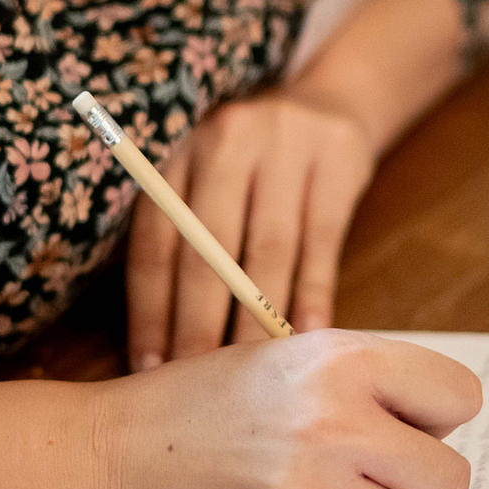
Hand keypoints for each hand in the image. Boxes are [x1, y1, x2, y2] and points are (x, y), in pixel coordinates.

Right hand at [108, 329, 481, 488]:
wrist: (118, 460)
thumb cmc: (203, 407)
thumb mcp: (290, 359)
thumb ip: (365, 382)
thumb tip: (437, 420)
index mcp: (345, 359)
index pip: (459, 396)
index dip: (437, 418)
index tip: (411, 427)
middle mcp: (339, 418)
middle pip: (449, 476)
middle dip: (421, 485)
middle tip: (379, 478)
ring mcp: (318, 486)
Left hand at [126, 90, 375, 367]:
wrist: (328, 107)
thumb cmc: (253, 167)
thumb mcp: (211, 182)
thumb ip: (189, 244)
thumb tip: (165, 347)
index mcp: (180, 151)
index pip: (156, 241)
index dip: (151, 310)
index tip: (150, 367)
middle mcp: (227, 140)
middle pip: (208, 248)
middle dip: (201, 324)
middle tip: (199, 380)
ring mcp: (286, 146)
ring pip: (269, 249)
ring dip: (260, 319)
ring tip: (253, 372)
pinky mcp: (338, 161)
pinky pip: (322, 241)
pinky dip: (314, 293)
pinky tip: (307, 335)